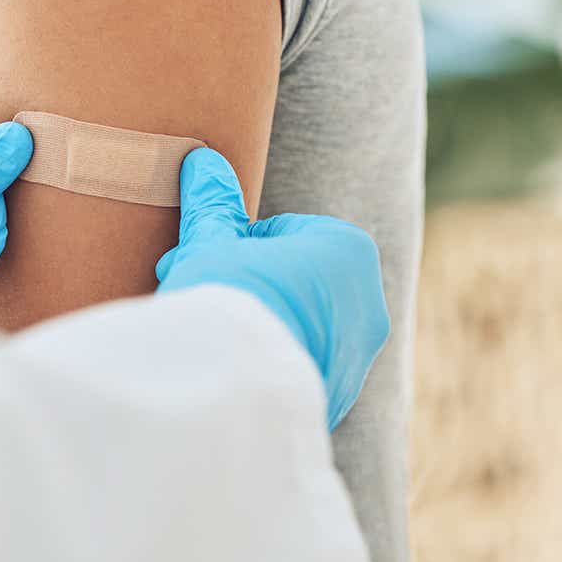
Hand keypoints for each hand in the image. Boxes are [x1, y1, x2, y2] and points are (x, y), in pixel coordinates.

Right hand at [155, 148, 388, 429]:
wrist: (234, 389)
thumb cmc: (228, 299)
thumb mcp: (211, 243)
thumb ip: (211, 203)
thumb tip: (202, 161)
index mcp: (348, 250)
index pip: (280, 232)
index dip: (231, 244)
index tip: (201, 260)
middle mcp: (367, 304)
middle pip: (289, 281)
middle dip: (243, 286)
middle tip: (194, 294)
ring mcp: (354, 358)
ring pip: (293, 327)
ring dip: (254, 326)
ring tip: (205, 336)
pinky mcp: (334, 400)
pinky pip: (293, 371)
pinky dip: (262, 368)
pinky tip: (223, 370)